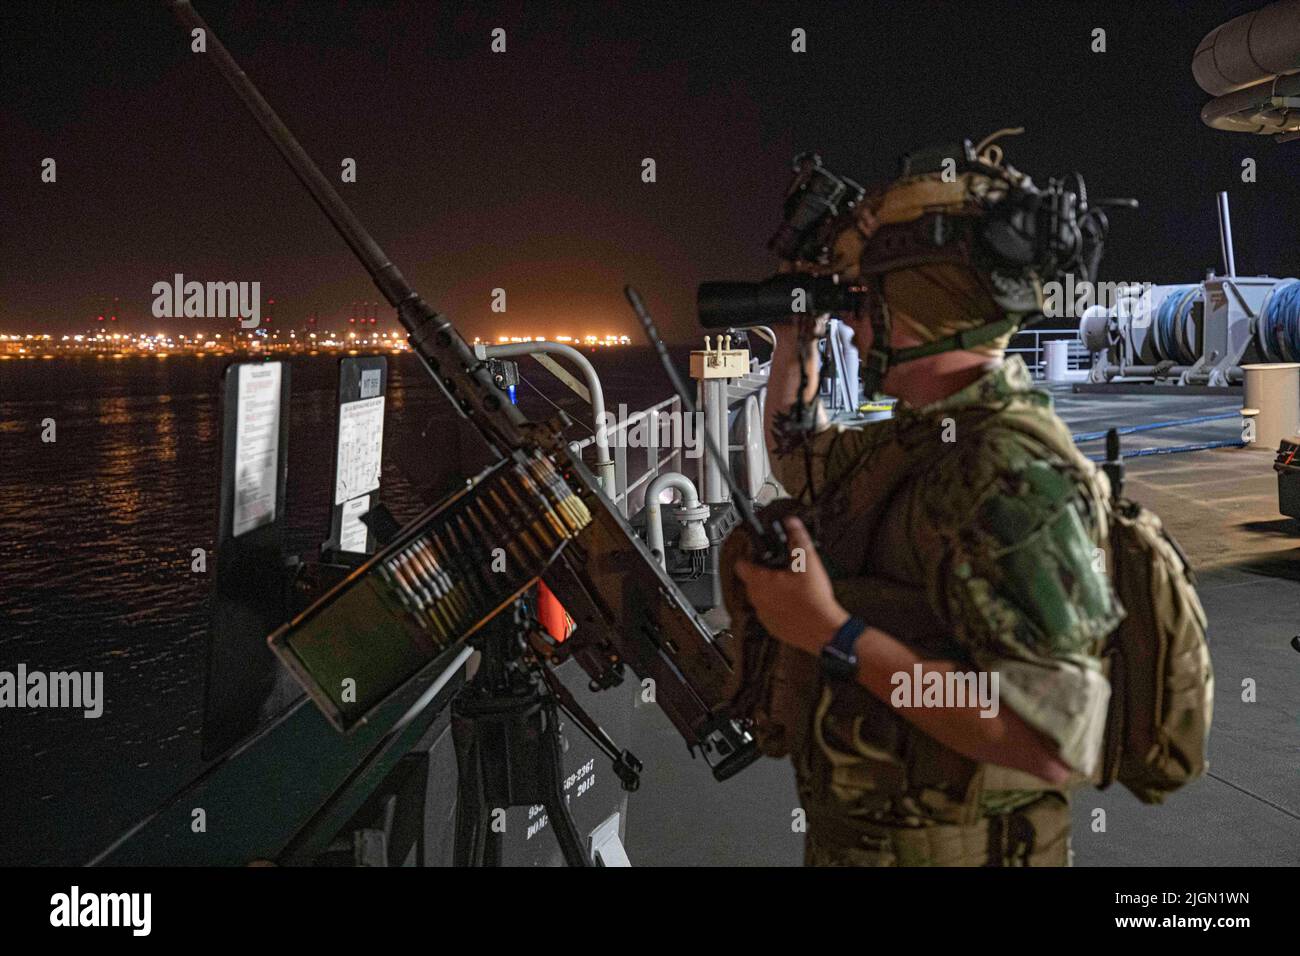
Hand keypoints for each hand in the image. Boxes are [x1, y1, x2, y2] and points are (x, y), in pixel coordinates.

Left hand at [734, 517, 849, 654]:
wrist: (824, 630)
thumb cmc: (814, 599)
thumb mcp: (808, 562)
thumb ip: (798, 539)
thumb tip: (792, 523)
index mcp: (761, 582)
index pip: (741, 565)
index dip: (747, 556)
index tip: (753, 554)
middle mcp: (757, 599)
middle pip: (751, 581)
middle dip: (762, 573)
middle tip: (780, 569)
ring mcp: (763, 615)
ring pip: (760, 597)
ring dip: (770, 591)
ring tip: (789, 586)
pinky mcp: (772, 627)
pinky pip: (769, 612)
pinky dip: (777, 606)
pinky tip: (793, 603)